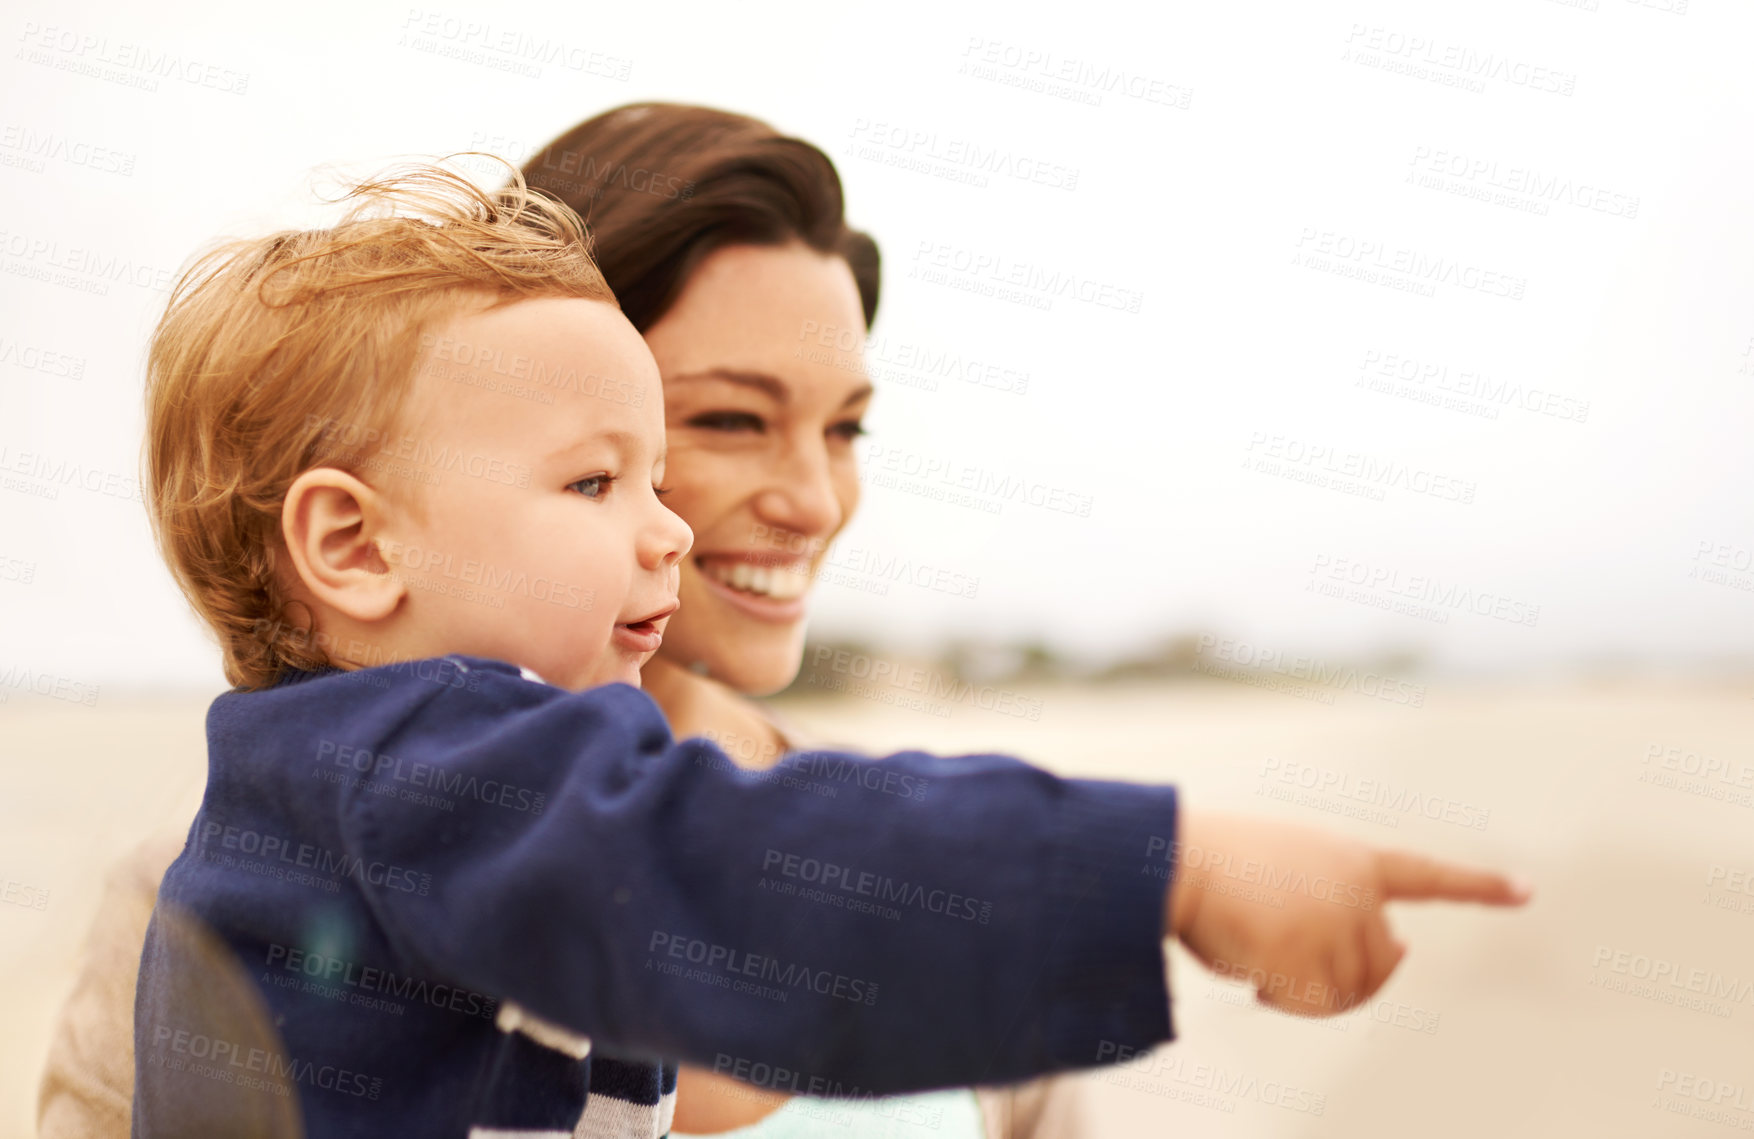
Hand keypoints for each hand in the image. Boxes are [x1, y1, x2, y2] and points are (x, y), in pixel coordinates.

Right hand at [1162, 809, 1529, 1015]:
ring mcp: (1340, 925)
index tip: (1524, 890)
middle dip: (1348, 974)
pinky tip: (1258, 979)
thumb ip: (1333, 909)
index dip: (1478, 886)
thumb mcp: (1288, 873)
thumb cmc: (1217, 866)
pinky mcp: (1314, 956)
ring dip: (1307, 988)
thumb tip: (1369, 972)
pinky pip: (1317, 1006)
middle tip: (1290, 963)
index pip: (1427, 875)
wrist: (1178, 862)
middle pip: (1385, 962)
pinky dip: (1287, 1002)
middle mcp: (1359, 892)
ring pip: (1352, 989)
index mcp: (1352, 859)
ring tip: (1262, 959)